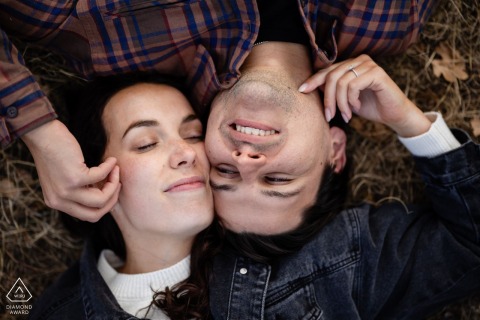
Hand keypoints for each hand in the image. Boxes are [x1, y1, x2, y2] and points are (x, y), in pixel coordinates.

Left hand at [22, 120, 120, 221]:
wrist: (42, 135)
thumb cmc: (55, 153)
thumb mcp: (63, 179)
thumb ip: (79, 190)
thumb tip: (104, 192)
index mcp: (56, 203)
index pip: (87, 215)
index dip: (104, 205)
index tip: (111, 190)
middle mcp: (59, 201)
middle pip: (95, 214)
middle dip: (112, 199)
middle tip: (117, 183)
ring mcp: (66, 191)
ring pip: (101, 200)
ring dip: (114, 184)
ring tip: (115, 171)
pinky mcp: (75, 177)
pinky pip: (101, 176)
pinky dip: (109, 167)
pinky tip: (111, 160)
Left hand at [299, 55, 430, 136]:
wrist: (393, 115)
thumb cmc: (369, 106)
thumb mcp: (345, 99)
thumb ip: (332, 90)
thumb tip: (309, 87)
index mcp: (351, 64)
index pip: (327, 70)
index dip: (313, 80)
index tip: (301, 90)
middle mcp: (359, 60)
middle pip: (331, 76)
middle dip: (327, 99)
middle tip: (329, 116)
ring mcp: (369, 65)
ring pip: (341, 82)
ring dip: (340, 103)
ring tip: (346, 115)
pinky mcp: (377, 73)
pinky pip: (353, 85)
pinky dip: (352, 100)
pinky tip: (357, 106)